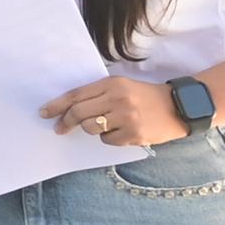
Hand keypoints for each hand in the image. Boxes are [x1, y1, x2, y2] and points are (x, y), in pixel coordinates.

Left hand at [38, 76, 184, 149]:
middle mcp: (118, 99)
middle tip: (59, 128)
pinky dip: (110, 138)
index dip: (57, 105)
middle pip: (78, 113)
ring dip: (91, 129)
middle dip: (65, 122)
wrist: (180, 107)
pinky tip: (123, 132)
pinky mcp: (134, 134)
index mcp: (112, 84)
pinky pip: (108, 140)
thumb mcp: (122, 87)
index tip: (44, 113)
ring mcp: (126, 117)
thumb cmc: (145, 97)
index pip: (76, 95)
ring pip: (91, 128)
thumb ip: (98, 94)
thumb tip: (68, 108)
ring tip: (105, 125)